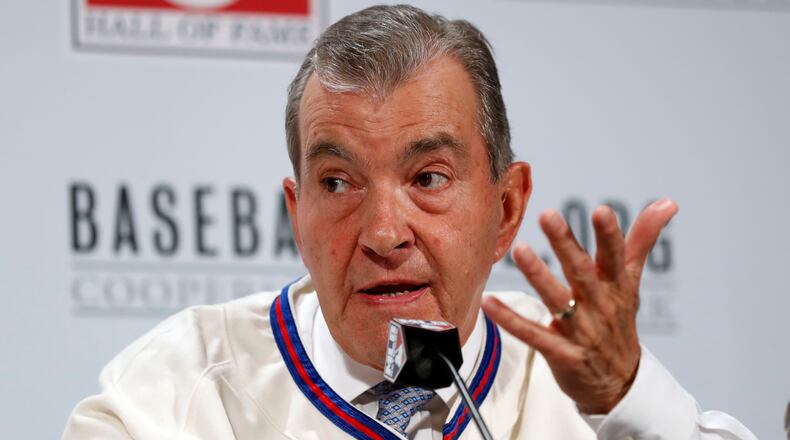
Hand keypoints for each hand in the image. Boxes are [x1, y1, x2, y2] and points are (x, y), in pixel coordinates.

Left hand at [482, 198, 677, 413]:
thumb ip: (642, 240)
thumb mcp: (631, 281)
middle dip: (566, 244)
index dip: (609, 235)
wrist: (620, 383)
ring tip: (520, 251)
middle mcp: (599, 306)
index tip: (601, 211)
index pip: (615, 256)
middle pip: (582, 272)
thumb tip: (668, 202)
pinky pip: (533, 334)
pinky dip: (510, 319)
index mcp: (616, 286)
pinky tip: (490, 303)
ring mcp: (580, 331)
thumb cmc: (619, 322)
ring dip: (537, 275)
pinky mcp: (561, 353)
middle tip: (548, 215)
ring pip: (557, 300)